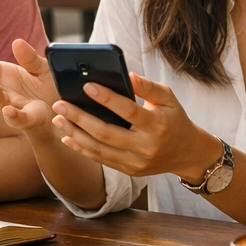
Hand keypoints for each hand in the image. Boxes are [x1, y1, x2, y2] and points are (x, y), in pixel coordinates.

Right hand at [0, 40, 58, 137]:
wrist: (62, 113)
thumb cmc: (48, 88)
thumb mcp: (42, 68)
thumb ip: (30, 58)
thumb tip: (17, 42)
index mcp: (6, 74)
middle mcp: (6, 91)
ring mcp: (14, 106)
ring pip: (0, 103)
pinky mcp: (27, 120)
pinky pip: (18, 118)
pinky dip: (13, 115)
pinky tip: (9, 111)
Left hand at [51, 72, 219, 180]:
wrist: (187, 153)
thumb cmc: (174, 119)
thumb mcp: (168, 98)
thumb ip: (148, 86)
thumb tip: (127, 75)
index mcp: (156, 126)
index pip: (128, 111)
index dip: (106, 98)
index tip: (86, 85)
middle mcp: (145, 147)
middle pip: (106, 133)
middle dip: (79, 117)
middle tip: (60, 104)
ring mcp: (135, 162)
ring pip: (98, 149)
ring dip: (74, 133)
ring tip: (58, 118)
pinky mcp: (128, 171)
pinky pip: (100, 159)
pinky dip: (81, 148)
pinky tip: (67, 135)